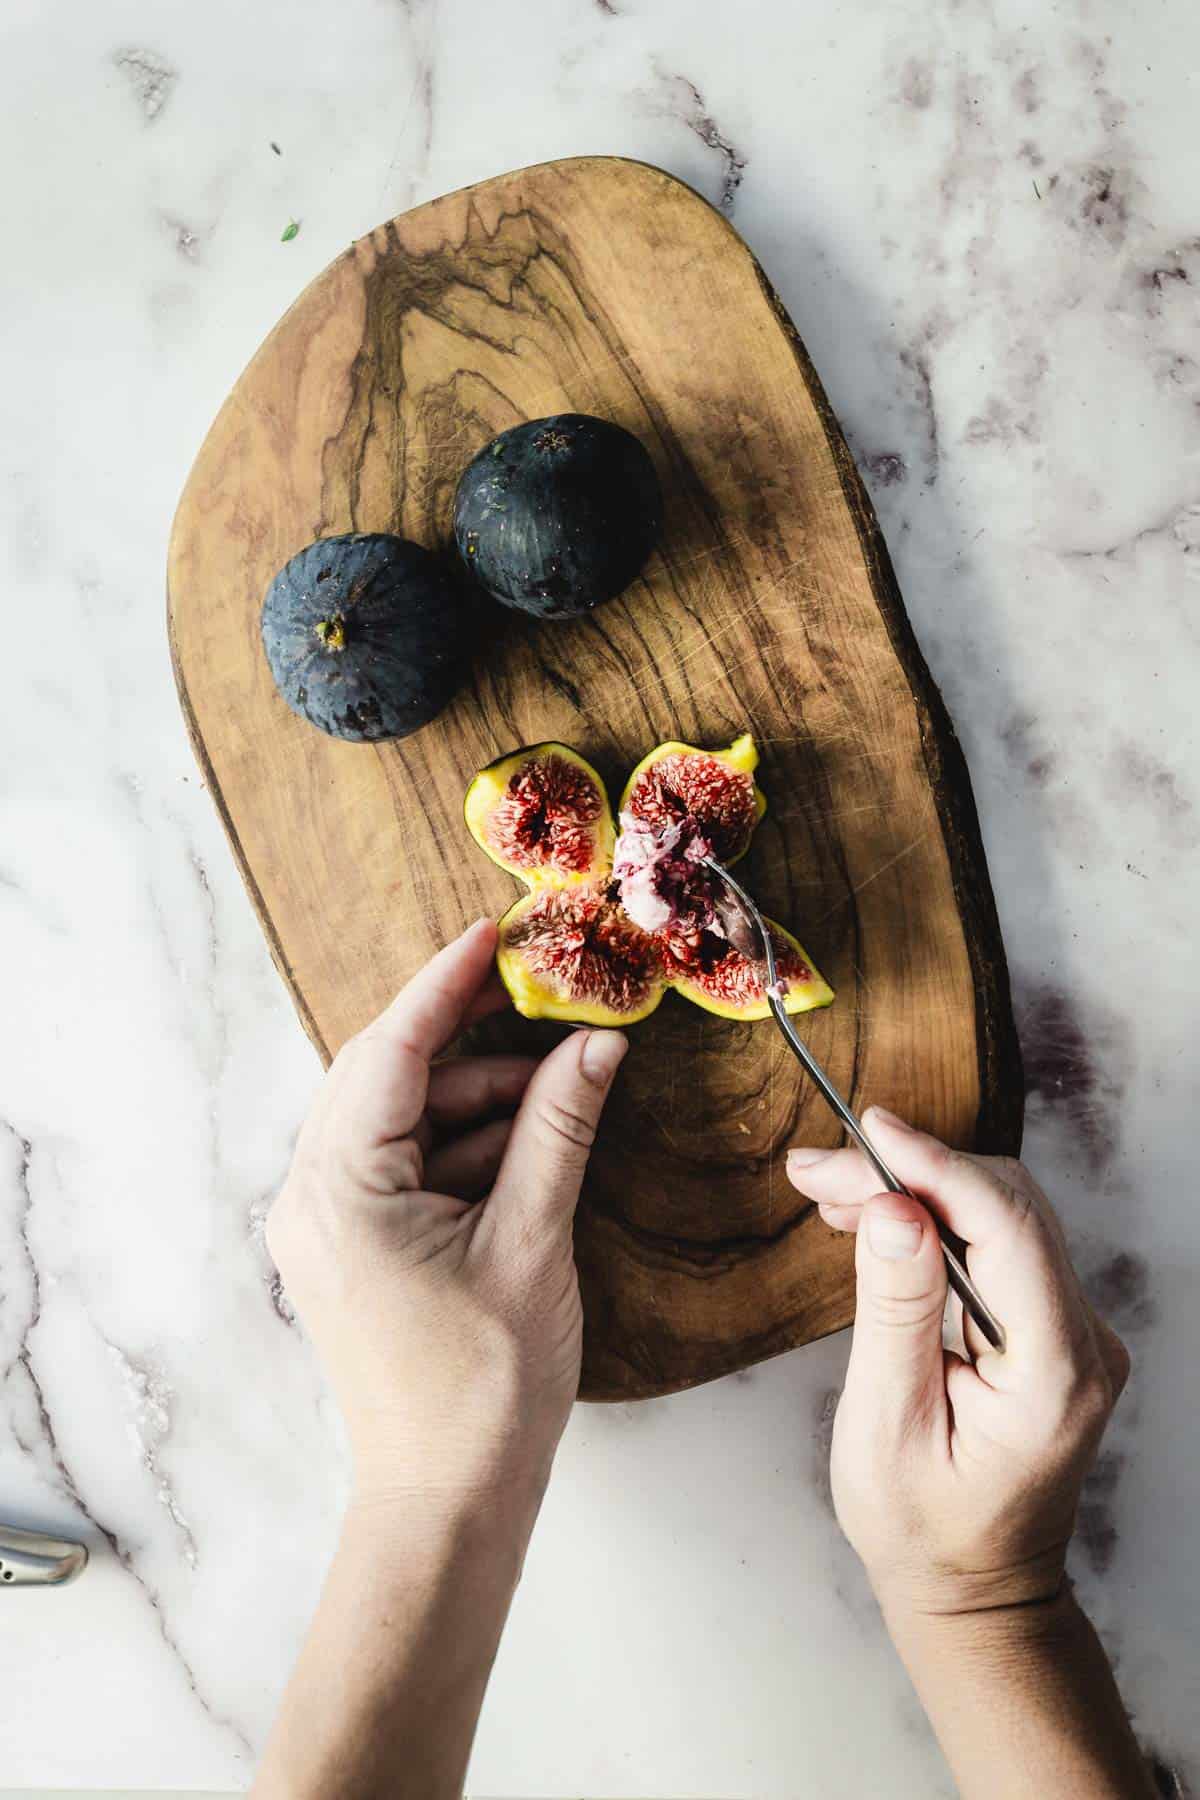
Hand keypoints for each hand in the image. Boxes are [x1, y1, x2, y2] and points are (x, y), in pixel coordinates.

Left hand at [266, 918, 626, 1521]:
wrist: (449, 1500)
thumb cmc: (484, 1387)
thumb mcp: (531, 1241)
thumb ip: (558, 1129)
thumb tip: (596, 1045)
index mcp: (337, 1192)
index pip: (389, 1053)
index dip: (444, 985)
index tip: (491, 932)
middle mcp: (312, 1198)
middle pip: (387, 1077)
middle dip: (470, 1040)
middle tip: (543, 999)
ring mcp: (326, 1224)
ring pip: (402, 1119)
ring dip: (478, 1097)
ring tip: (562, 1086)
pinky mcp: (353, 1246)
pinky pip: (405, 1163)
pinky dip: (465, 1144)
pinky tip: (532, 1138)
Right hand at [787, 1109, 1129, 1622]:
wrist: (975, 1592)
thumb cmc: (924, 1530)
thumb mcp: (889, 1426)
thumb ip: (896, 1312)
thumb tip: (891, 1208)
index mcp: (1055, 1372)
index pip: (1006, 1227)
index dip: (935, 1165)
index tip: (869, 1129)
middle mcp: (1084, 1342)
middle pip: (1006, 1208)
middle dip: (909, 1173)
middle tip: (818, 1171)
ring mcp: (1075, 1333)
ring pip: (999, 1216)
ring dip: (913, 1191)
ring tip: (827, 1189)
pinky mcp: (1051, 1327)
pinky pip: (996, 1246)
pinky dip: (931, 1221)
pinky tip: (872, 1219)